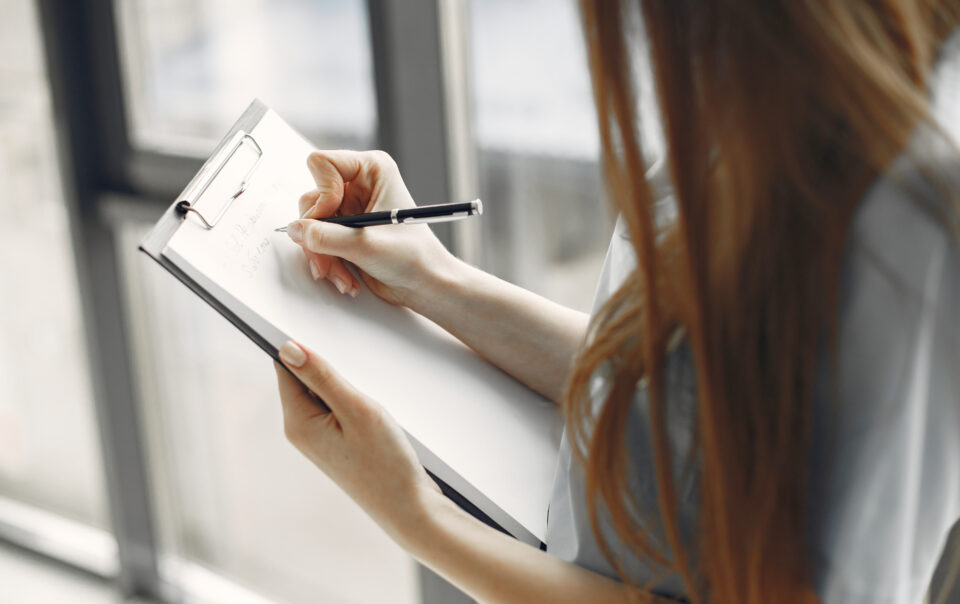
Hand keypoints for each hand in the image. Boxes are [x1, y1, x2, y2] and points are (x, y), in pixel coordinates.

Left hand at [274, 340, 441, 544]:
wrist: (409, 508)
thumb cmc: (386, 462)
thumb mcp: (356, 409)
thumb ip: (321, 376)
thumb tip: (288, 347)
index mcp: (297, 421)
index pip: (285, 367)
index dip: (300, 345)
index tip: (316, 325)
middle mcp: (302, 430)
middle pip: (304, 377)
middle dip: (327, 366)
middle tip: (356, 370)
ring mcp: (319, 439)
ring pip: (324, 392)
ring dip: (344, 384)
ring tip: (368, 399)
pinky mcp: (337, 443)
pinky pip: (337, 408)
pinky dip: (353, 400)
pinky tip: (373, 410)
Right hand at [287, 150, 455, 305]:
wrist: (425, 285)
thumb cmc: (415, 258)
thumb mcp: (366, 246)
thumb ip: (326, 237)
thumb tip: (295, 230)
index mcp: (372, 170)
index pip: (322, 164)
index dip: (323, 194)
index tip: (336, 218)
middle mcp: (358, 184)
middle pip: (312, 199)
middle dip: (319, 236)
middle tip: (329, 261)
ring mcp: (349, 208)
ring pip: (311, 224)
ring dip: (323, 255)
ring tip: (342, 275)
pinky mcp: (344, 231)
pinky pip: (317, 241)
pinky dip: (327, 262)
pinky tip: (345, 277)